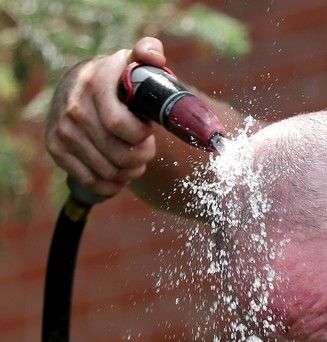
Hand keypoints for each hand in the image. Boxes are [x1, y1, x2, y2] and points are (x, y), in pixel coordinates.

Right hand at [45, 37, 165, 199]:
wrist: (79, 86)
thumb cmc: (119, 79)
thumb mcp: (133, 63)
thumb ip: (149, 53)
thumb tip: (152, 55)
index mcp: (95, 82)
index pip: (120, 126)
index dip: (142, 136)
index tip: (148, 129)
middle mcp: (74, 106)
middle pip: (120, 155)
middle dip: (142, 157)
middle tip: (146, 149)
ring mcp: (62, 129)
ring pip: (109, 171)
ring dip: (130, 172)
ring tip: (134, 159)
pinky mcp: (55, 147)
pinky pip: (91, 182)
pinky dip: (111, 185)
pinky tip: (119, 174)